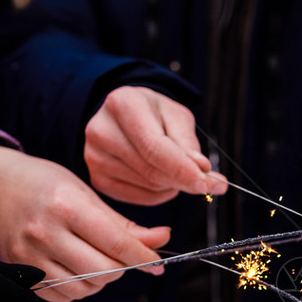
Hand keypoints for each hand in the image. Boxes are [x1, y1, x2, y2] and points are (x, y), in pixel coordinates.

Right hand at [0, 145, 171, 301]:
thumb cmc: (50, 188)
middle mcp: (44, 231)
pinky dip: (78, 289)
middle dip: (122, 268)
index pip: (117, 244)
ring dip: (100, 281)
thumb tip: (163, 240)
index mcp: (67, 206)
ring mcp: (28, 254)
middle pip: (103, 271)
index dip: (144, 258)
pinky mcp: (20, 272)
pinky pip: (63, 297)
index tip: (158, 263)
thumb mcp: (89, 195)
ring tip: (96, 260)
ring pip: (84, 289)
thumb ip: (126, 225)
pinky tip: (76, 269)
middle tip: (121, 257)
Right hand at [84, 86, 227, 204]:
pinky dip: (159, 194)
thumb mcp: (177, 116)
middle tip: (207, 183)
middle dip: (183, 180)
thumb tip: (203, 171)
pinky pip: (138, 198)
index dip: (182, 169)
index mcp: (123, 103)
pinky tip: (162, 179)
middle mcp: (101, 129)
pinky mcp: (97, 178)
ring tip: (176, 169)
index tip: (205, 184)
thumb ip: (189, 143)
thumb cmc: (155, 114)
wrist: (127, 117)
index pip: (154, 147)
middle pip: (151, 170)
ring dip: (172, 185)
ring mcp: (94, 156)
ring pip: (148, 185)